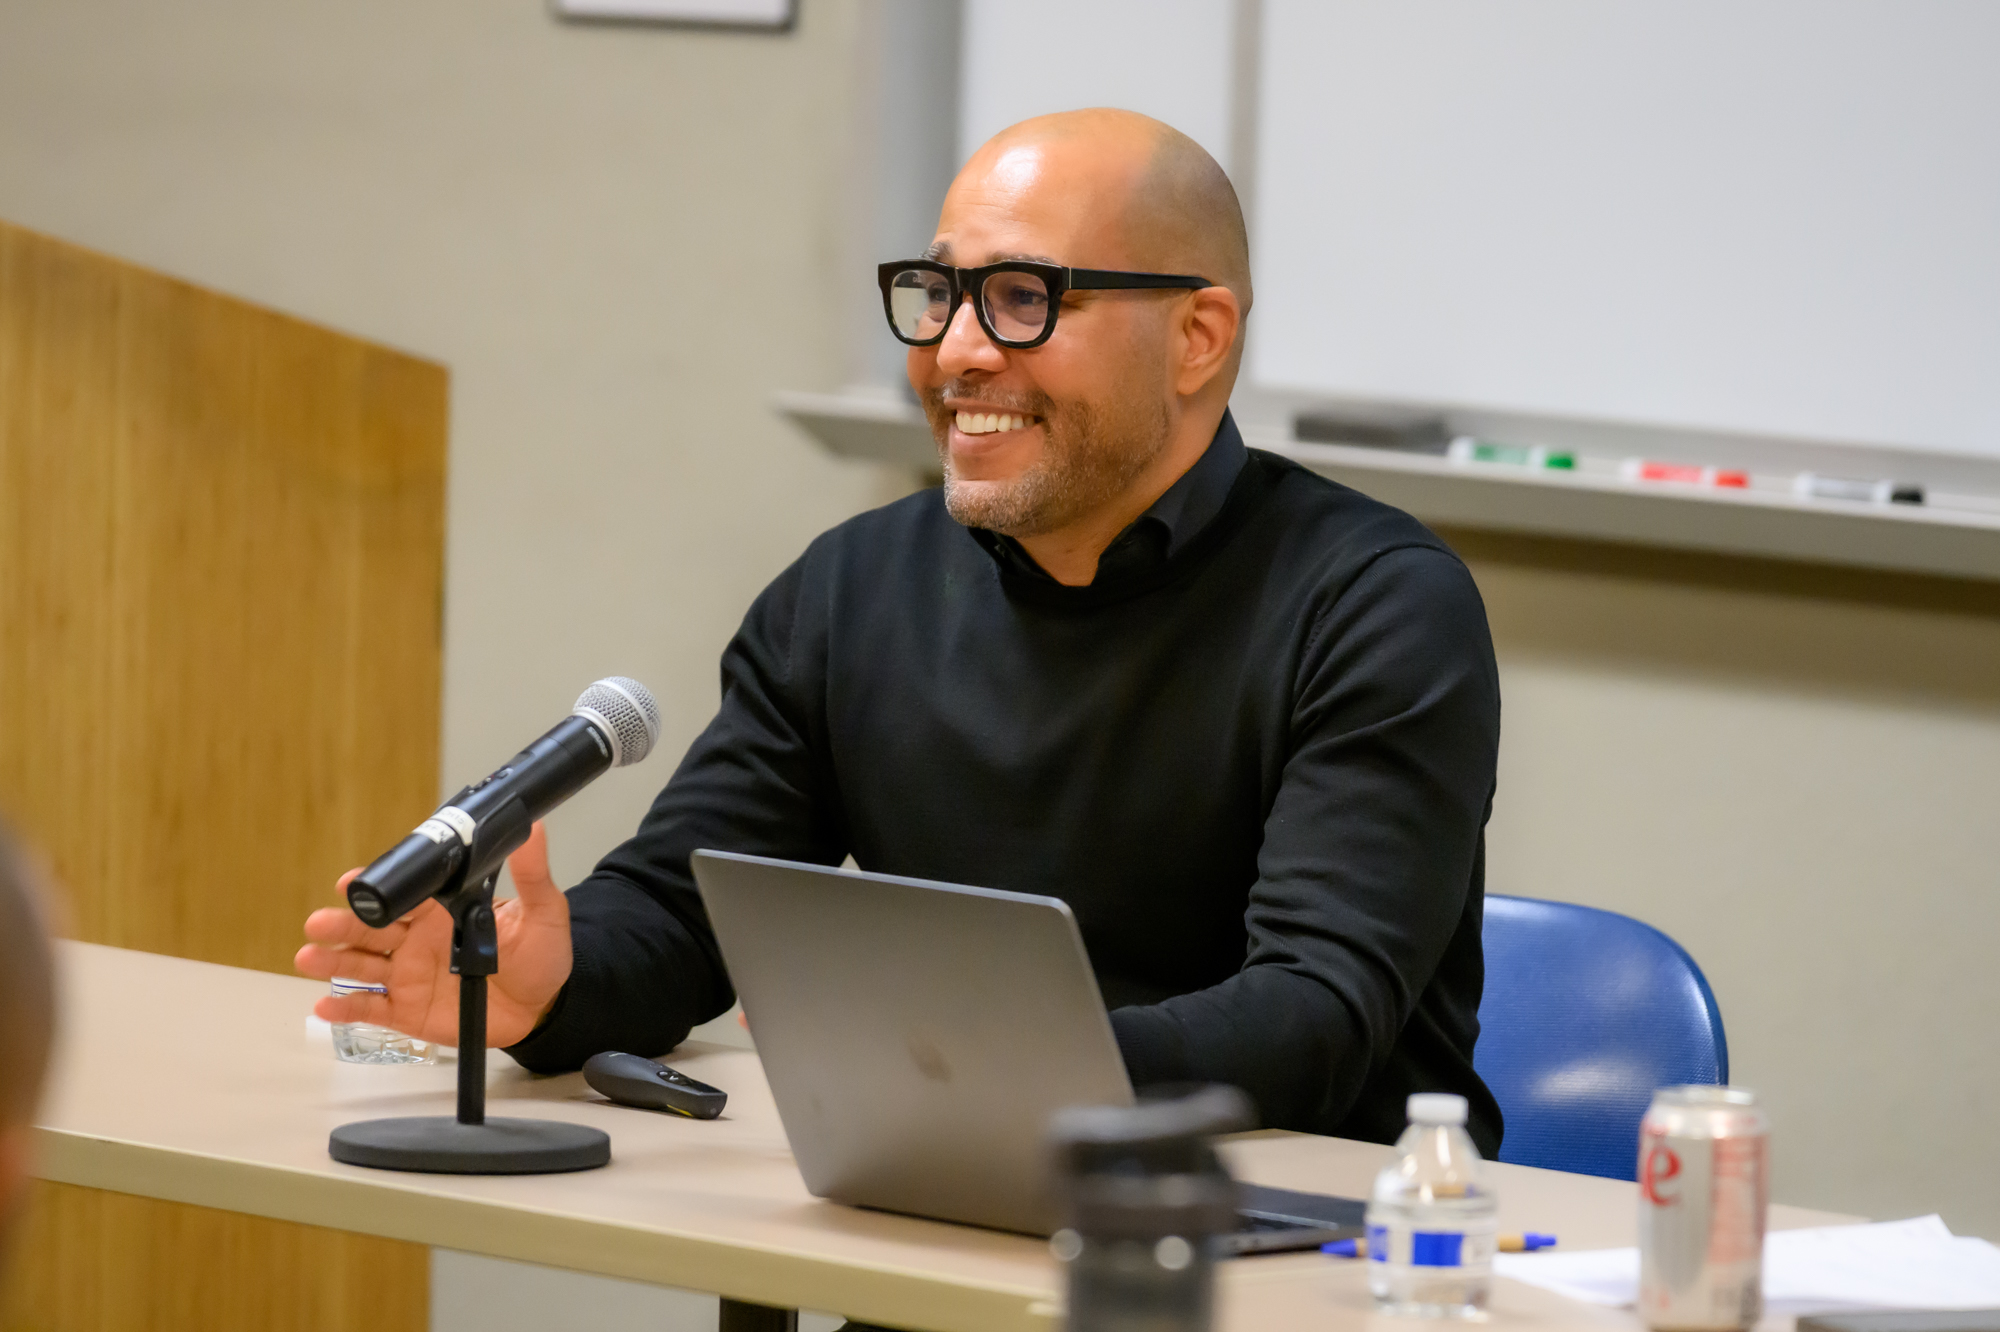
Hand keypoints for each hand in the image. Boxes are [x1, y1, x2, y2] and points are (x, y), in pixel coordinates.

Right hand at [295, 821, 573, 1047]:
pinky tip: (325, 1005)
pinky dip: (346, 1008)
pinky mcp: (408, 1012)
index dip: (377, 889)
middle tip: (319, 923)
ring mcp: (408, 976)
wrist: (546, 1006)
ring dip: (333, 962)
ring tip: (308, 957)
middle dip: (342, 925)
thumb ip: (531, 875)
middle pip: (371, 929)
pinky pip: (371, 1010)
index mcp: (442, 912)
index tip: (351, 882)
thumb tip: (534, 829)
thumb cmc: (541, 956)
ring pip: (362, 967)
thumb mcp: (544, 912)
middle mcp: (416, 941)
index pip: (403, 895)